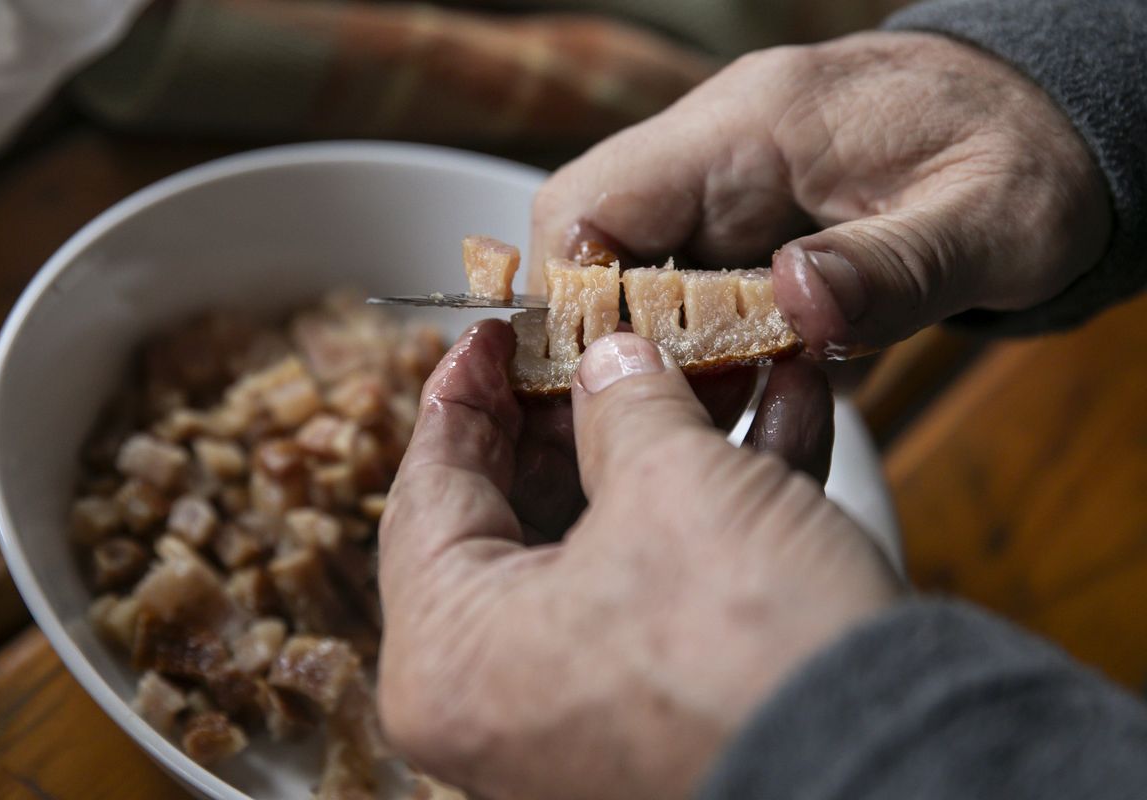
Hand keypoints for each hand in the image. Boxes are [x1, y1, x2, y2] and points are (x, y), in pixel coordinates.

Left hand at [377, 321, 901, 799]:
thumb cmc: (751, 651)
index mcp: (449, 653)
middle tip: (610, 339)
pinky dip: (717, 501)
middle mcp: (498, 695)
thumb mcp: (673, 481)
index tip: (497, 334)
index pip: (428, 487)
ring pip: (605, 536)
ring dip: (671, 441)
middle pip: (519, 509)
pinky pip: (665, 580)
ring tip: (714, 358)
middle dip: (586, 409)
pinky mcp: (663, 703)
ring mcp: (582, 703)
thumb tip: (610, 363)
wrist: (897, 771)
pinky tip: (776, 416)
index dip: (466, 393)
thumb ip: (622, 403)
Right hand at [531, 31, 1110, 356]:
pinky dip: (706, 350)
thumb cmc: (1025, 156)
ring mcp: (728, 190)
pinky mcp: (747, 226)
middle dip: (619, 344)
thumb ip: (895, 266)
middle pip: (594, 252)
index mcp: (754, 127)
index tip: (615, 383)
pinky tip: (756, 385)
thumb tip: (799, 301)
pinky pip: (687, 293)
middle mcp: (720, 152)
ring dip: (666, 356)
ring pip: (634, 281)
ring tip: (732, 406)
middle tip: (679, 413)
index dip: (575, 299)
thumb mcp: (991, 221)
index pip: (589, 203)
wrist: (1044, 126)